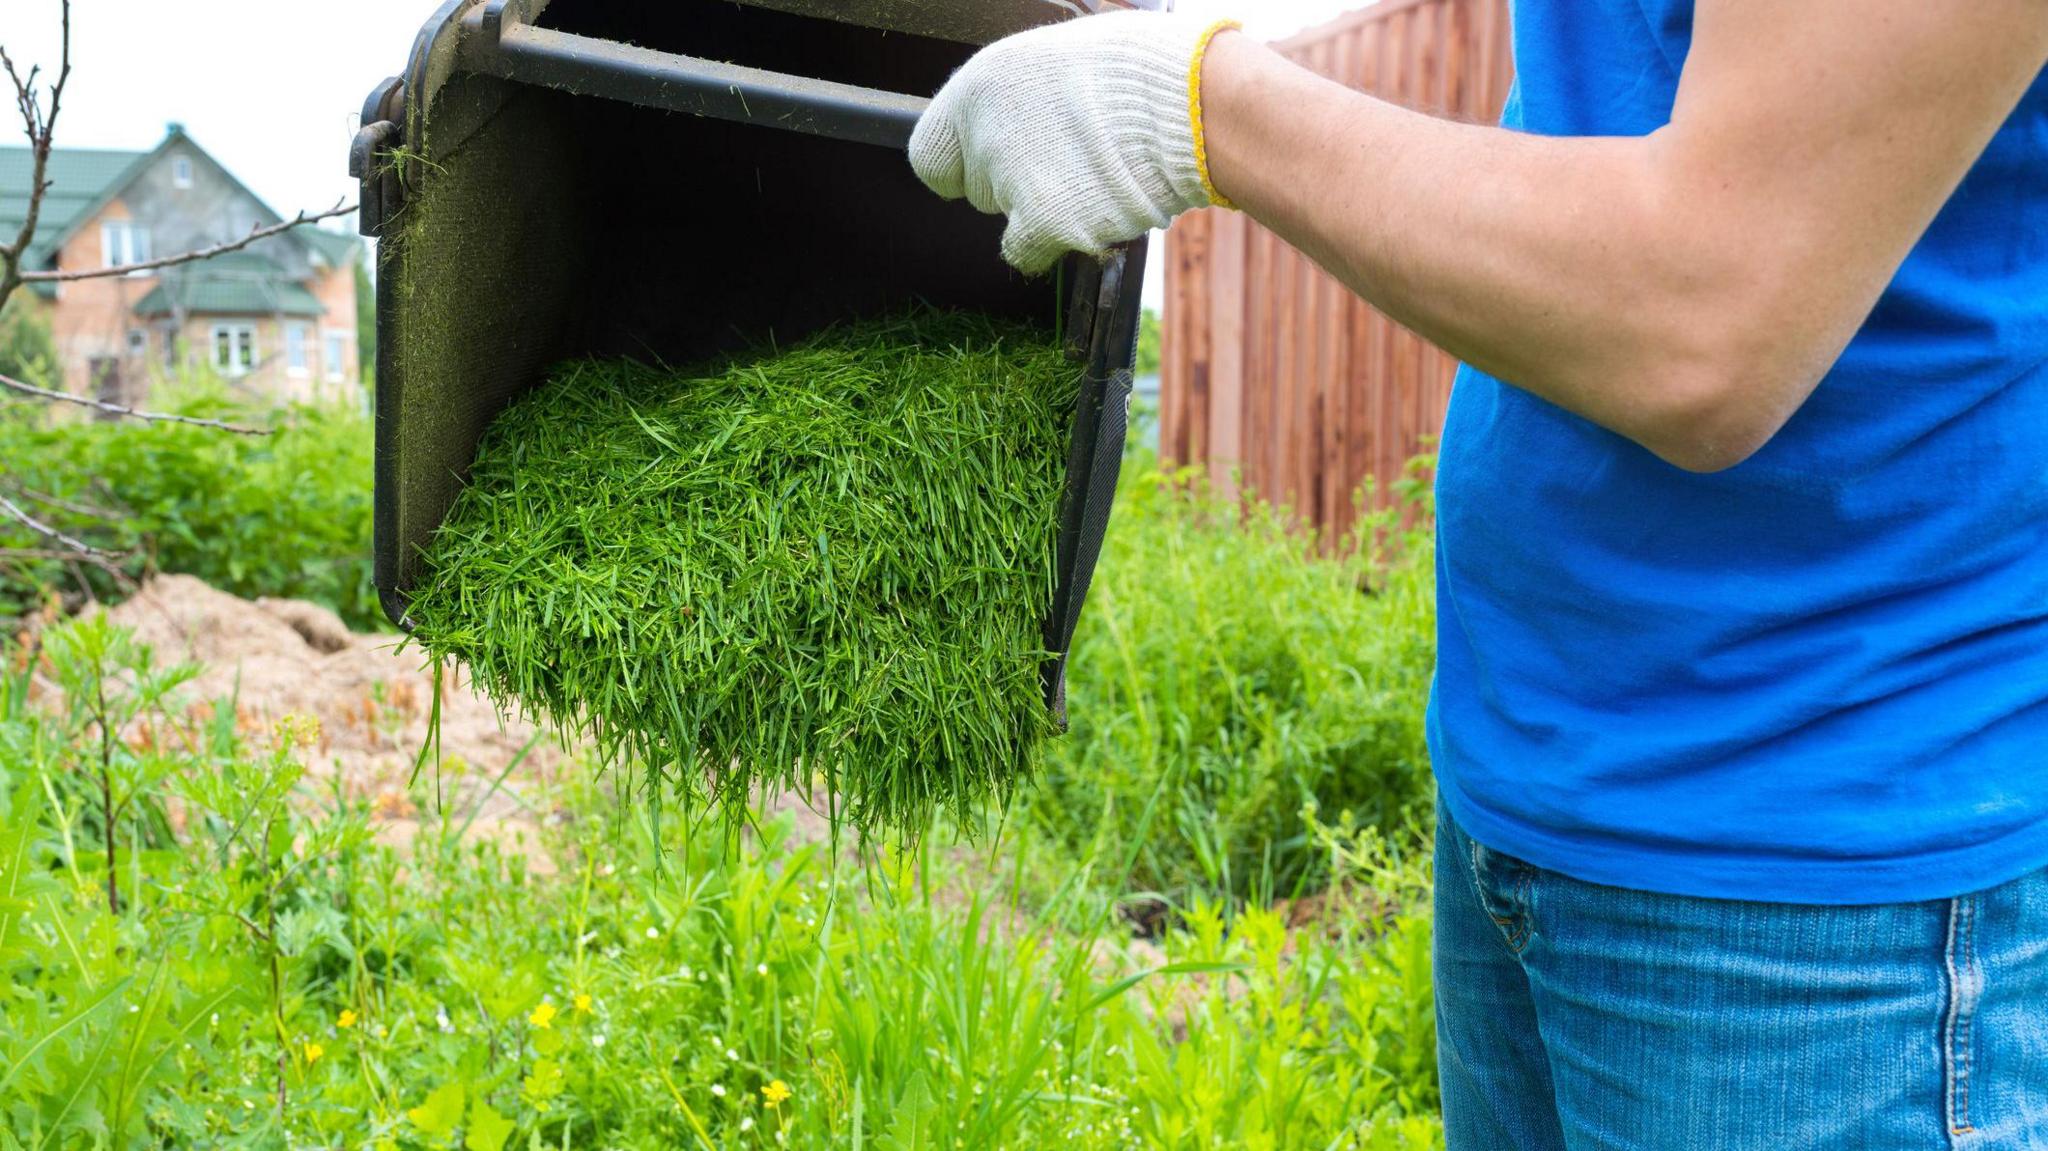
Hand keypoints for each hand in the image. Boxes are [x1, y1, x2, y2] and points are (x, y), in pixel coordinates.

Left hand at [909, 13, 1241, 274]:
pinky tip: (1092, 212)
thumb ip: (1019, 98)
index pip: (929, 154)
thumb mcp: (1057, 62)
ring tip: (1095, 175)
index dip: (959, 166)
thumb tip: (1014, 122)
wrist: (1187, 101)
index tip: (981, 167)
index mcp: (978, 85)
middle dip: (1015, 183)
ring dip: (1042, 209)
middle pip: (977, 189)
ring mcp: (1010, 182)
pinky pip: (1027, 252)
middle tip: (1069, 159)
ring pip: (1007, 220)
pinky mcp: (1044, 223)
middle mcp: (984, 134)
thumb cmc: (1137, 73)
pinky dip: (1055, 242)